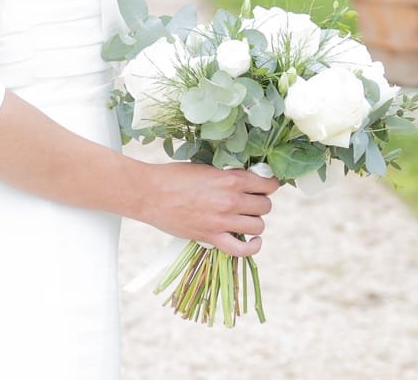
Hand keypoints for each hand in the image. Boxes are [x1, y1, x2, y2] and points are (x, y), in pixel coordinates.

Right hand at [132, 162, 276, 257]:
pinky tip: (253, 240)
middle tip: (248, 201)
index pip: (268, 184)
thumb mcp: (204, 167)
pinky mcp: (212, 237)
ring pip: (259, 225)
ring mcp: (222, 221)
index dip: (269, 185)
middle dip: (259, 202)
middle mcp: (230, 200)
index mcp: (230, 179)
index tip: (264, 186)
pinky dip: (253, 247)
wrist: (148, 193)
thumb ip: (226, 175)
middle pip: (265, 206)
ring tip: (243, 217)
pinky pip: (243, 250)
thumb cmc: (172, 176)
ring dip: (254, 221)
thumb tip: (245, 181)